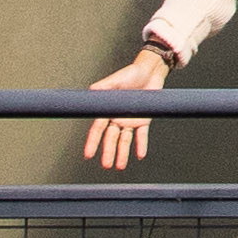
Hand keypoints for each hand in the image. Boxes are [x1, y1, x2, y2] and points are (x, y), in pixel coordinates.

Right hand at [83, 48, 169, 171]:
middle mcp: (117, 118)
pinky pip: (141, 135)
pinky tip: (140, 155)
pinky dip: (141, 144)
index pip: (98, 130)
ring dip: (122, 153)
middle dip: (108, 152)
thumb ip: (104, 86)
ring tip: (120, 167)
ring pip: (124, 140)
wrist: (149, 71)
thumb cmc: (130, 74)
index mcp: (107, 111)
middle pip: (110, 138)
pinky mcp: (143, 120)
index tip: (88, 155)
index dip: (93, 142)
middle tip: (106, 165)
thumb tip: (92, 89)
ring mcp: (130, 121)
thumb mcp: (116, 80)